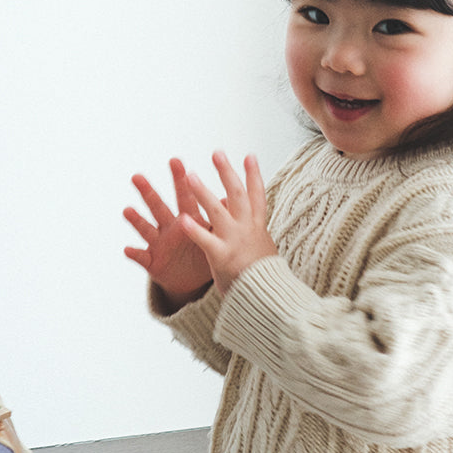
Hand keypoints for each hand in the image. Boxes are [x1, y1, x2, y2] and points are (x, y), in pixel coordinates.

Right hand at [124, 158, 213, 305]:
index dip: (180, 179)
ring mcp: (159, 244)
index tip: (175, 160)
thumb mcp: (215, 232)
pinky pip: (142, 257)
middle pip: (158, 206)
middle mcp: (169, 227)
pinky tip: (127, 249)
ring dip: (136, 220)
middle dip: (148, 192)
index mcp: (188, 219)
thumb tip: (232, 195)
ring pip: (146, 229)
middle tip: (137, 177)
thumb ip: (219, 215)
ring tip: (127, 210)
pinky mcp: (153, 262)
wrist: (194, 280)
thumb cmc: (205, 251)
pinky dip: (135, 254)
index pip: (183, 195)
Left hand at [179, 152, 277, 294]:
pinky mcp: (222, 257)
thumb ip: (256, 233)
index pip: (258, 196)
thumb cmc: (265, 278)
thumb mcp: (265, 249)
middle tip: (216, 153)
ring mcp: (234, 241)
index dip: (254, 175)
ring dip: (202, 191)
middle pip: (236, 195)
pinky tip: (183, 218)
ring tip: (189, 175)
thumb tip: (257, 222)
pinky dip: (195, 229)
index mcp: (258, 227)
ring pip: (217, 211)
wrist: (269, 299)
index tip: (249, 155)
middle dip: (226, 172)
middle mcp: (247, 229)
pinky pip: (206, 240)